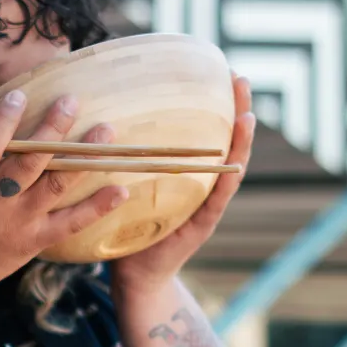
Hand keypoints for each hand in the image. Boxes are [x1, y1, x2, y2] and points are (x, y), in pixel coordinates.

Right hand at [0, 87, 127, 295]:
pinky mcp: (35, 240)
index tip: (20, 95)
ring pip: (53, 187)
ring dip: (80, 158)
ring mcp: (16, 223)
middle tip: (72, 100)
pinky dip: (97, 207)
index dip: (2, 121)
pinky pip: (70, 224)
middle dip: (51, 129)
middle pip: (26, 163)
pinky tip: (121, 189)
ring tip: (105, 131)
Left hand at [109, 73, 255, 299]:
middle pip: (224, 142)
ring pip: (229, 168)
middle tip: (239, 80)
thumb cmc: (125, 229)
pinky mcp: (200, 227)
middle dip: (236, 111)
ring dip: (240, 143)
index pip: (203, 132)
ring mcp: (205, 206)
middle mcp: (201, 185)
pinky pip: (216, 200)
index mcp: (185, 173)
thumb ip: (126, 159)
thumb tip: (100, 117)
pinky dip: (227, 180)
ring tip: (247, 115)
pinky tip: (237, 162)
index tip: (219, 71)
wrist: (134, 276)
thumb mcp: (127, 185)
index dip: (214, 104)